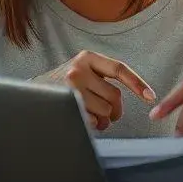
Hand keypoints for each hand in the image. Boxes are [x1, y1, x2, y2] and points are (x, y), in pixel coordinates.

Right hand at [35, 51, 155, 130]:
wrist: (31, 94)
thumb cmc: (64, 86)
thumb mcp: (83, 72)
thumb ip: (103, 79)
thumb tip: (136, 98)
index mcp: (87, 57)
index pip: (119, 69)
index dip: (137, 83)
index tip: (150, 96)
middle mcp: (78, 69)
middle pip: (114, 95)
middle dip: (116, 110)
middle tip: (110, 115)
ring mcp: (71, 87)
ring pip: (105, 110)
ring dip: (104, 119)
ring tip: (92, 116)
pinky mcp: (66, 105)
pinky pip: (92, 121)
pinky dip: (92, 125)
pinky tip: (82, 118)